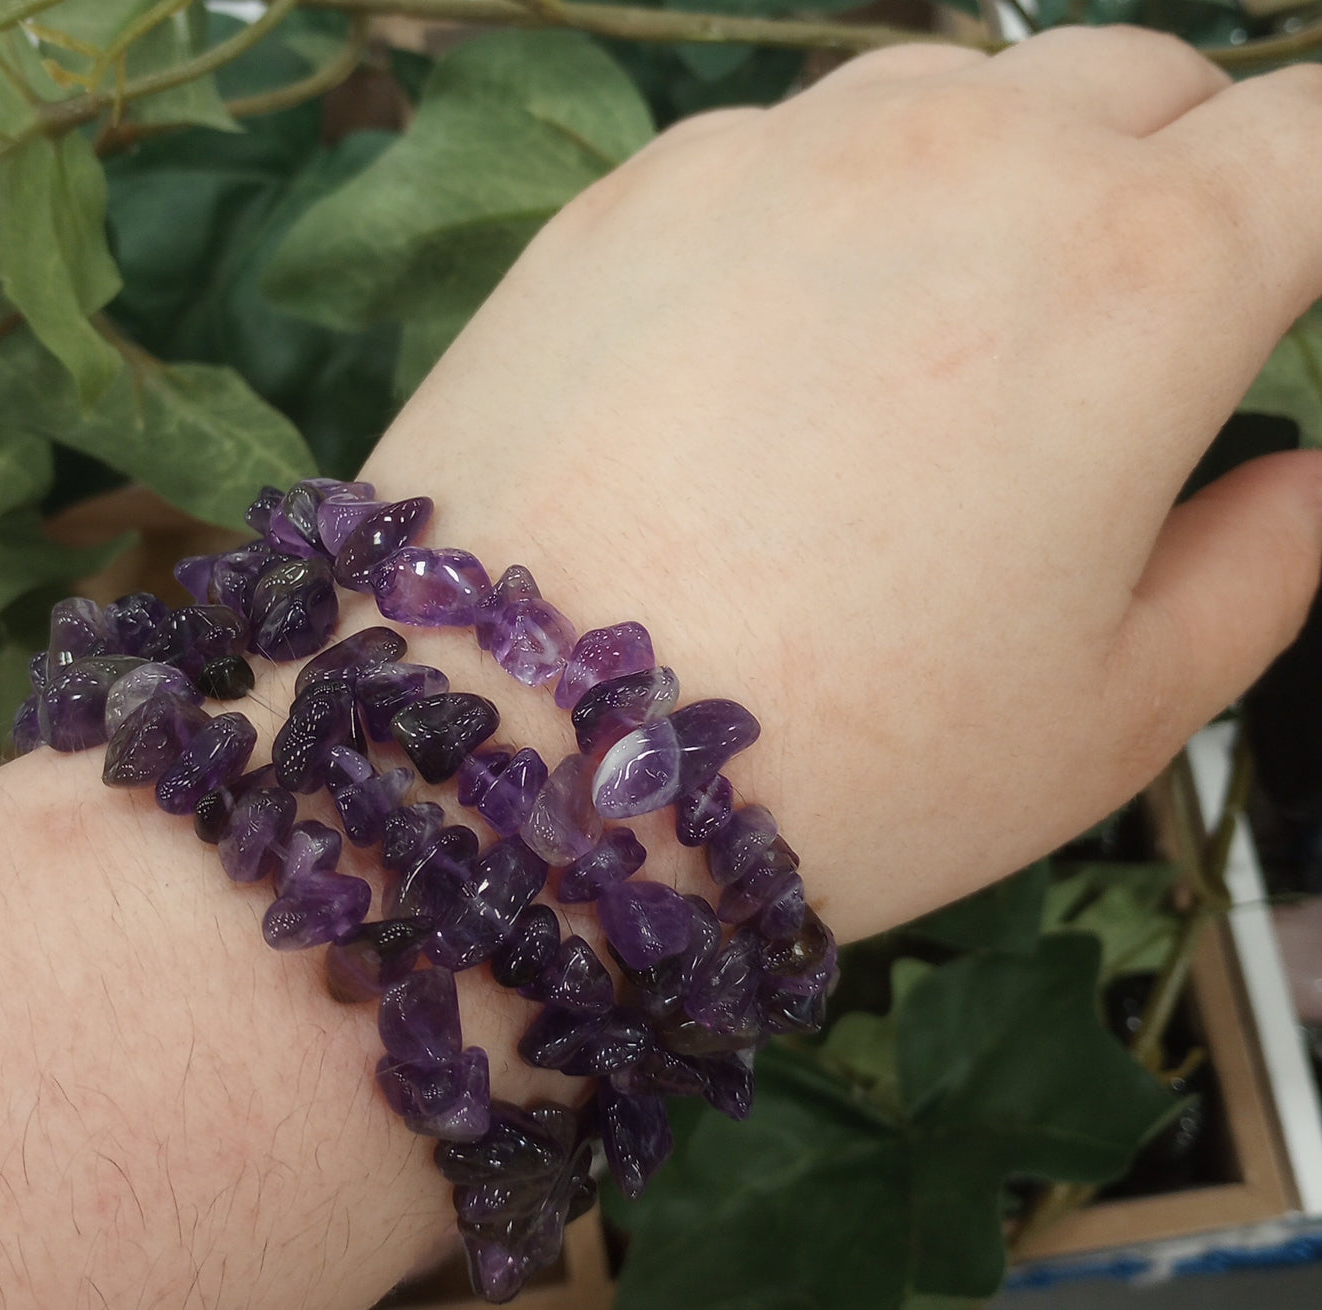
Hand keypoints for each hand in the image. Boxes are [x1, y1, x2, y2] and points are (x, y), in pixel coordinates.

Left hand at [366, 25, 1321, 932]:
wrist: (526, 752)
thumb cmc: (843, 760)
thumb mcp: (1112, 714)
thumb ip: (1260, 572)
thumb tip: (1305, 480)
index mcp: (1142, 272)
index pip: (1316, 141)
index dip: (1319, 213)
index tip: (1281, 298)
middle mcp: (965, 160)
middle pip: (1142, 89)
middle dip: (1175, 181)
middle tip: (1120, 338)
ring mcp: (779, 154)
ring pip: (958, 97)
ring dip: (998, 180)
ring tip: (942, 347)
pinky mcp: (635, 193)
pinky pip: (783, 148)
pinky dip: (828, 212)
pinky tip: (773, 357)